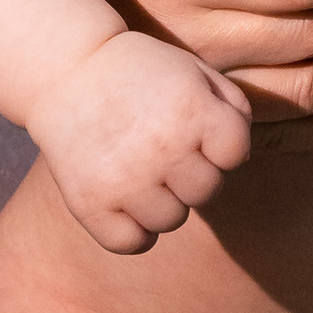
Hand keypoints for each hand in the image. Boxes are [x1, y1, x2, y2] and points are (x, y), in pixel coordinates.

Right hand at [25, 29, 252, 253]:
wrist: (69, 69)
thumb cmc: (143, 70)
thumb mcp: (195, 70)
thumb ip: (232, 107)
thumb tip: (243, 158)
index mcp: (193, 111)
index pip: (236, 154)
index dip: (222, 145)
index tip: (200, 132)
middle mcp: (163, 149)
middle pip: (207, 191)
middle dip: (195, 173)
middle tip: (169, 153)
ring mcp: (126, 180)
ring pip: (172, 220)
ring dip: (164, 202)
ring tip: (145, 172)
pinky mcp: (91, 205)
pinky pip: (132, 243)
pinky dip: (133, 230)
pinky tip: (126, 201)